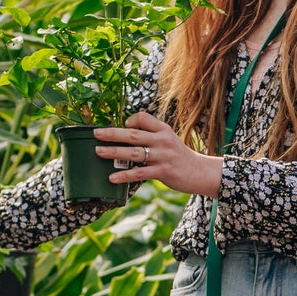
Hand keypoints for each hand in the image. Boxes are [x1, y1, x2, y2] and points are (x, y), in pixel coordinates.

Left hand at [95, 111, 224, 198]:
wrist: (200, 172)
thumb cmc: (180, 156)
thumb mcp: (168, 140)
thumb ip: (151, 136)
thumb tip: (127, 134)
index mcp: (163, 130)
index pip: (142, 118)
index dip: (130, 120)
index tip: (123, 126)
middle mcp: (162, 140)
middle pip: (132, 134)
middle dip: (112, 133)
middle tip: (96, 134)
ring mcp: (162, 156)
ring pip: (133, 153)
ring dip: (114, 152)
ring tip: (98, 152)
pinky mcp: (162, 172)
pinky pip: (139, 173)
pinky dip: (124, 175)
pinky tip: (112, 177)